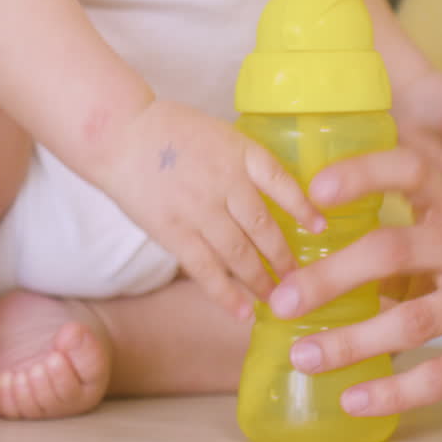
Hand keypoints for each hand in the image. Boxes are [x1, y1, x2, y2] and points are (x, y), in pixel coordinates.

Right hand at [101, 100, 325, 318]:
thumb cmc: (168, 130)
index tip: (321, 228)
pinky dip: (227, 294)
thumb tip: (272, 194)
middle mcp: (225, 182)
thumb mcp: (218, 133)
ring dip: (262, 280)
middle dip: (285, 258)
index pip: (282, 182)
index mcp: (240, 152)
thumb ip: (243, 162)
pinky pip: (205, 269)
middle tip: (301, 279)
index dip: (304, 208)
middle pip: (264, 227)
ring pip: (240, 253)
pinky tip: (243, 311)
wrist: (120, 134)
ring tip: (278, 299)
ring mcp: (199, 209)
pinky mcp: (174, 231)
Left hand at [269, 147, 441, 416]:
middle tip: (279, 301)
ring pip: (411, 320)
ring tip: (303, 356)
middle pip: (393, 250)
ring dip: (350, 341)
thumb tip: (300, 262)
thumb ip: (391, 246)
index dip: (363, 173)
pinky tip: (354, 399)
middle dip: (329, 276)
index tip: (313, 191)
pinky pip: (440, 375)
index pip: (411, 170)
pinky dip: (393, 390)